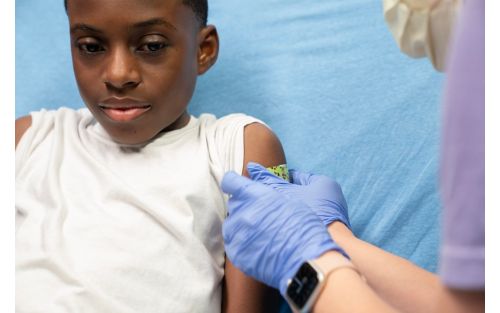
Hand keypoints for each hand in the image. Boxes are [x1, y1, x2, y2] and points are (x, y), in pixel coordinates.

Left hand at [221, 171, 346, 294]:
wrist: (307, 259)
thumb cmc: (305, 225)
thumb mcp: (297, 194)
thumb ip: (279, 182)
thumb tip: (271, 173)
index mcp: (255, 195)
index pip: (231, 182)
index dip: (234, 183)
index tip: (238, 186)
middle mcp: (242, 212)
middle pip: (234, 203)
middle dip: (246, 205)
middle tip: (264, 214)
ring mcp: (237, 234)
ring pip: (232, 223)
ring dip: (243, 224)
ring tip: (263, 232)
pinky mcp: (236, 253)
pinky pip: (233, 242)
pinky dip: (243, 241)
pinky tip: (259, 244)